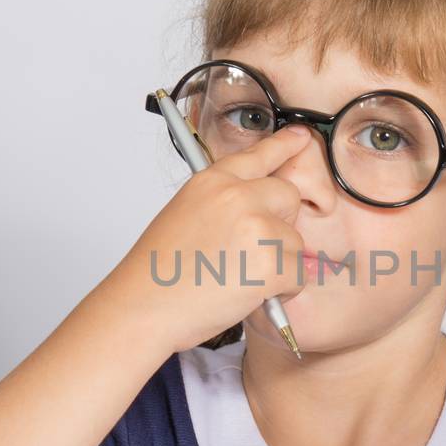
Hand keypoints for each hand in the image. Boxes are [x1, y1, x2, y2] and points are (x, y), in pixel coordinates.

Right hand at [110, 124, 315, 354]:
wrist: (144, 308)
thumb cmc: (158, 274)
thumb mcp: (185, 217)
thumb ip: (222, 205)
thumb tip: (259, 215)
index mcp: (211, 182)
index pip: (257, 155)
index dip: (283, 145)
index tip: (300, 136)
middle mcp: (236, 196)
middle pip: (288, 196)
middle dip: (280, 224)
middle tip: (251, 252)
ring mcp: (256, 226)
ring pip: (295, 241)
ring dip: (278, 265)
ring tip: (238, 280)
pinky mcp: (271, 261)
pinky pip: (299, 275)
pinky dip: (283, 292)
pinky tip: (250, 295)